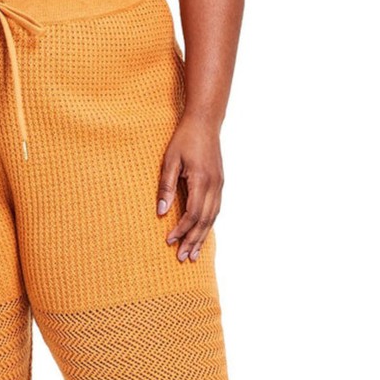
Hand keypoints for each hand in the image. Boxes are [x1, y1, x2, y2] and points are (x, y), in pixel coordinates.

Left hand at [156, 115, 223, 261]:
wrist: (205, 122)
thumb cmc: (184, 139)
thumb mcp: (169, 161)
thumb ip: (165, 187)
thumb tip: (160, 212)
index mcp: (201, 180)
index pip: (192, 213)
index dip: (181, 229)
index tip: (169, 240)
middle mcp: (214, 185)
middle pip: (204, 221)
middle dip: (193, 241)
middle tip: (182, 258)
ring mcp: (219, 185)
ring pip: (212, 218)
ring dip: (202, 237)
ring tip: (193, 254)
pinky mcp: (219, 184)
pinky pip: (215, 210)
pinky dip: (208, 225)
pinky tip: (202, 235)